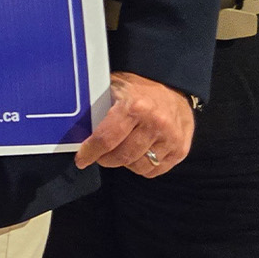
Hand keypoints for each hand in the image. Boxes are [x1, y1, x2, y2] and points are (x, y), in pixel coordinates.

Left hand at [74, 70, 195, 176]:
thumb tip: (78, 127)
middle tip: (99, 154)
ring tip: (121, 150)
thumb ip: (100, 107)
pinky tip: (138, 153)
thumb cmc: (141, 88)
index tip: (82, 159)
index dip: (90, 152)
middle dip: (105, 158)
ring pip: (138, 166)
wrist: (175, 86)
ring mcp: (170, 139)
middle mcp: (156, 124)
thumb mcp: (117, 88)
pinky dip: (142, 166)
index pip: (107, 139)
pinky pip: (154, 171)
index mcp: (136, 107)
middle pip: (122, 156)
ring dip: (125, 163)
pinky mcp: (180, 150)